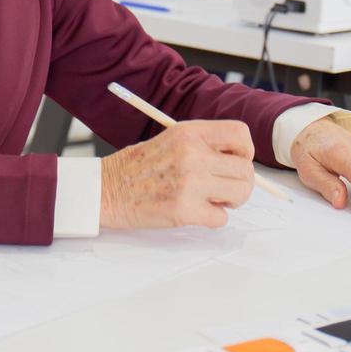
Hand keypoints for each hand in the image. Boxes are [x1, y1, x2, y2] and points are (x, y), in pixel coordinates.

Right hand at [99, 120, 254, 229]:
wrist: (104, 190)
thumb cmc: (135, 167)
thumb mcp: (170, 139)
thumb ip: (202, 145)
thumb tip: (238, 160)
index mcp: (190, 133)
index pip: (240, 134)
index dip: (245, 150)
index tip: (236, 161)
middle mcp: (193, 154)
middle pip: (246, 169)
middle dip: (240, 182)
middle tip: (224, 188)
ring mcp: (190, 183)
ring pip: (240, 193)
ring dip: (231, 201)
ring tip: (213, 200)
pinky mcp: (184, 210)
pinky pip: (221, 218)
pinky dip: (213, 219)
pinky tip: (196, 212)